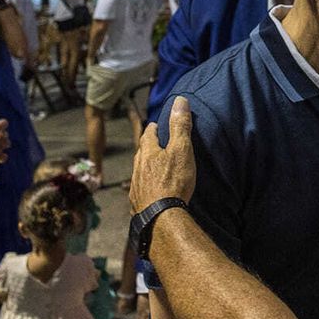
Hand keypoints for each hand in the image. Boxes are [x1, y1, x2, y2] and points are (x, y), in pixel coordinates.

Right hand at [0, 118, 9, 170]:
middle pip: (6, 134)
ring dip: (4, 145)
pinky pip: (5, 156)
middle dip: (3, 136)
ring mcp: (1, 147)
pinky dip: (3, 157)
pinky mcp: (0, 157)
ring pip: (8, 144)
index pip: (4, 122)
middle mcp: (0, 137)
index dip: (2, 124)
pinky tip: (0, 159)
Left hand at [131, 96, 196, 210]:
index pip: (148, 135)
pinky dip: (144, 185)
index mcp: (148, 153)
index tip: (155, 125)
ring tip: (151, 166)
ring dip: (144, 166)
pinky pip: (139, 189)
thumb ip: (180, 126)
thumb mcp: (182, 150)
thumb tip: (179, 100)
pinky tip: (148, 190)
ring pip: (138, 171)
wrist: (161, 217)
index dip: (152, 129)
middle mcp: (138, 168)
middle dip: (147, 147)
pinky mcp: (137, 202)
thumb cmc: (173, 182)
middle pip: (140, 153)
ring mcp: (136, 186)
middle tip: (153, 143)